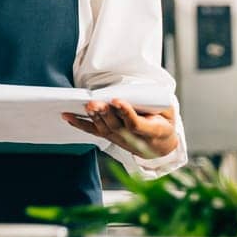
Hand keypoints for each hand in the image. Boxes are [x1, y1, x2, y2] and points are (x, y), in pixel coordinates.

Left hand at [63, 98, 178, 158]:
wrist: (161, 146)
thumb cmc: (165, 122)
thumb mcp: (169, 112)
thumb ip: (158, 103)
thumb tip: (138, 90)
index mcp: (153, 132)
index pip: (136, 124)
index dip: (126, 113)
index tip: (117, 101)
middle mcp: (134, 139)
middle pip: (117, 127)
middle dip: (105, 114)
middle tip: (95, 103)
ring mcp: (120, 140)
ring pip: (104, 129)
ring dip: (93, 117)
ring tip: (86, 106)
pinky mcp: (111, 138)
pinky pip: (93, 131)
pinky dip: (80, 124)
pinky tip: (68, 116)